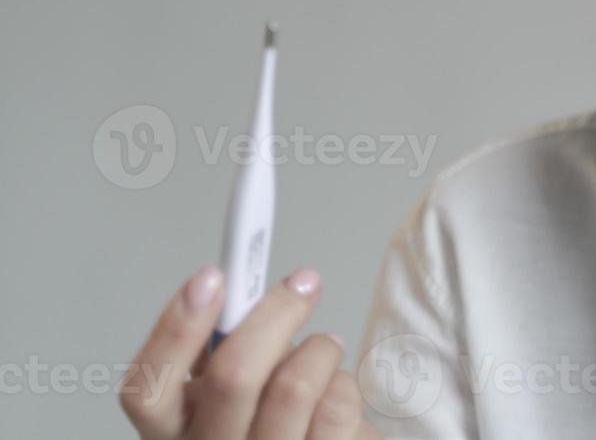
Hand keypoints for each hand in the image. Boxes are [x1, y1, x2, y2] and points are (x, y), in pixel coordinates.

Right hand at [119, 264, 383, 439]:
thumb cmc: (272, 415)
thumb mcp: (235, 383)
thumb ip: (228, 346)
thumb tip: (243, 288)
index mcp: (174, 429)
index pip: (146, 388)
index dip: (175, 329)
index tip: (211, 277)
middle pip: (233, 376)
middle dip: (276, 313)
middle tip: (303, 283)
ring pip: (293, 388)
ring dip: (319, 350)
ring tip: (323, 348)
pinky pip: (335, 409)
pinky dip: (342, 383)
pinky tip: (334, 389)